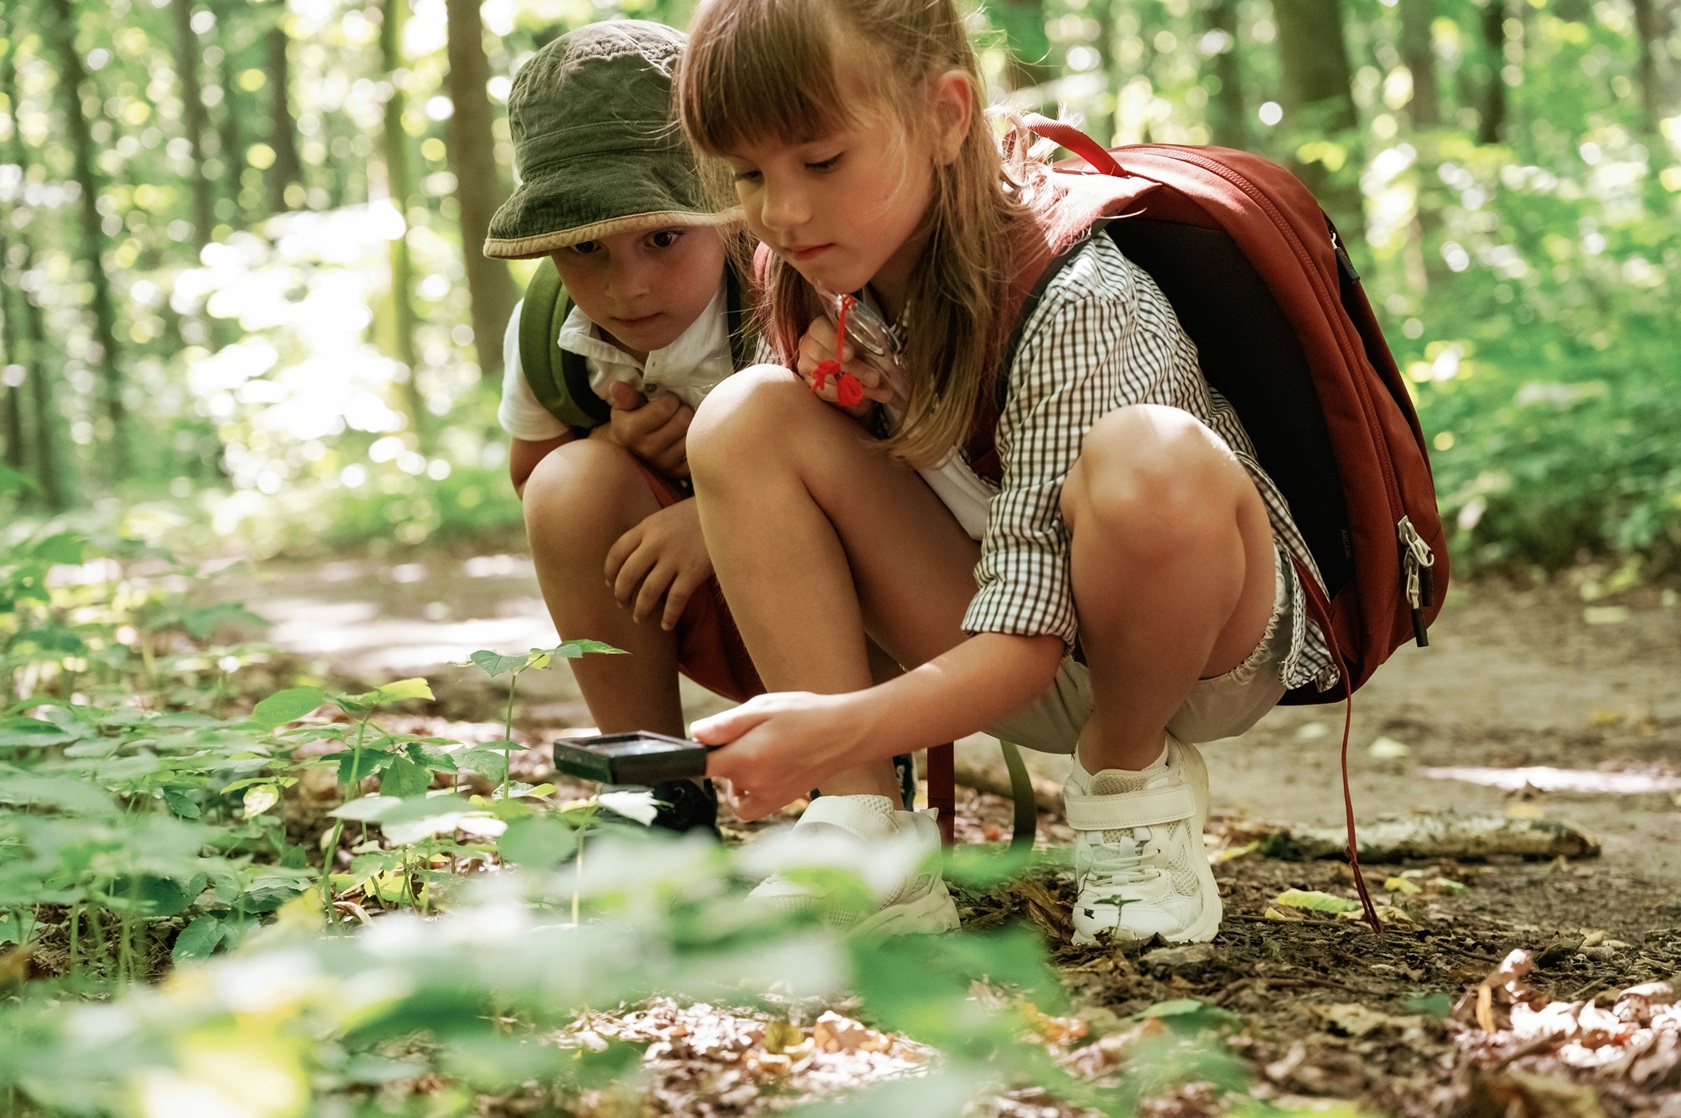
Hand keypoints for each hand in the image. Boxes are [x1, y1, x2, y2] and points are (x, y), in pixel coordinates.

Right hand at [596, 382, 692, 477]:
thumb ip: (624, 396)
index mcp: (632, 431)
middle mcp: (648, 449)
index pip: (665, 408)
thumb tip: (617, 386)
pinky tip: (685, 435)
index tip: (668, 399)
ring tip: (682, 422)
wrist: (628, 454)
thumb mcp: (623, 408)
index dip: (671, 399)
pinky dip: (694, 440)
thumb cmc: (628, 423)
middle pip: (682, 421)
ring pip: (692, 435)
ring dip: (691, 425)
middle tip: (678, 409)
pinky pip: (696, 451)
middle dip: (683, 410)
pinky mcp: (678, 472)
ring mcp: (664, 464)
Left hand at [604, 499, 712, 630]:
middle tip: (622, 605)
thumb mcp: (667, 516)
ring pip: (649, 591)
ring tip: (639, 618)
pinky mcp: (694, 571)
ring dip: (641, 609)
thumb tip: (637, 556)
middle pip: (628, 575)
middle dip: (621, 594)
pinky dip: (669, 615)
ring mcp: (675, 557)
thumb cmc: (698, 513)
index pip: (617, 552)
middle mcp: (656, 542)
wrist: (727, 509)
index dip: (609, 572)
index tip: (609, 583)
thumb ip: (651, 533)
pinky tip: (666, 625)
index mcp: (647, 527)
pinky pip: (676, 599)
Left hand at [692, 692, 866, 819]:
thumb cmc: (805, 715)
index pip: (699, 765)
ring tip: (758, 750)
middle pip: (717, 772)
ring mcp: (765, 796)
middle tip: (747, 733)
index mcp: (745, 756)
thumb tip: (695, 734)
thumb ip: (725, 724)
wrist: (844, 734)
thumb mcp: (762, 708)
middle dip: (724, 752)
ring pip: (732, 787)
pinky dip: (744, 795)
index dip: (690, 755)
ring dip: (735, 772)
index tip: (695, 745)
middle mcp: (753, 782)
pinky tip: (757, 775)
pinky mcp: (777, 802)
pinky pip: (747, 807)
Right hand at [796, 318, 899, 419]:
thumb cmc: (857, 336)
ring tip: (879, 392)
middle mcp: (808, 346)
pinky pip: (828, 395)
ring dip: (855, 388)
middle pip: (825, 359)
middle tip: (875, 379)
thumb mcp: (862, 330)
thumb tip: (886, 355)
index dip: (835, 343)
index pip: (821, 333)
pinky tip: (866, 399)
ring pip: (828, 380)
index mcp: (818, 328)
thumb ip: (867, 336)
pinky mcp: (812, 385)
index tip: (851, 354)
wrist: (846, 351)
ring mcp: (807, 367)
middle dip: (853, 370)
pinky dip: (848, 398)